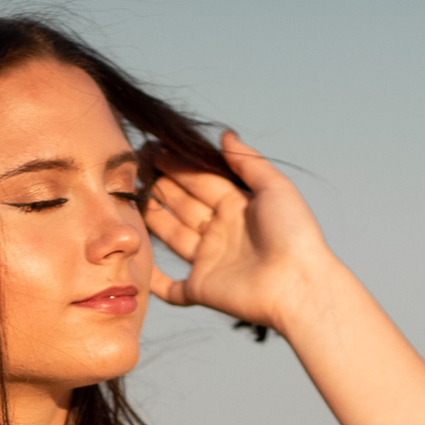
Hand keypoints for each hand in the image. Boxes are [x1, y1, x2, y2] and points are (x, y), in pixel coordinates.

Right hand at [144, 130, 341, 336]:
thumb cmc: (293, 234)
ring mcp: (210, 262)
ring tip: (126, 196)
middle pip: (183, 204)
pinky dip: (154, 280)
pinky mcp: (202, 289)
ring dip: (152, 218)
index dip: (177, 164)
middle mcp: (221, 232)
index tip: (150, 148)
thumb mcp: (274, 187)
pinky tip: (136, 261)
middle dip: (159, 184)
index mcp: (237, 207)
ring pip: (172, 236)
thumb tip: (225, 135)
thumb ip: (248, 161)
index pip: (200, 180)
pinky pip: (171, 288)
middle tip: (131, 166)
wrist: (299, 286)